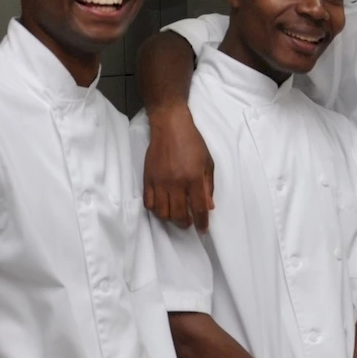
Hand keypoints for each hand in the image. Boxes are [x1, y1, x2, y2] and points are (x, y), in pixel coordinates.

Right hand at [143, 107, 213, 231]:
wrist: (170, 127)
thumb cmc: (193, 143)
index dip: (201, 222)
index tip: (203, 230)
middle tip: (189, 222)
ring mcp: (160, 182)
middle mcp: (176, 183)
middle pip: (178, 214)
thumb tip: (209, 206)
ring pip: (162, 212)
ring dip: (170, 218)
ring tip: (175, 215)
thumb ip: (208, 186)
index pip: (198, 208)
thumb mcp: (208, 163)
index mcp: (193, 179)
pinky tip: (162, 206)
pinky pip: (148, 202)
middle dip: (185, 223)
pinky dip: (155, 209)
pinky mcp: (148, 179)